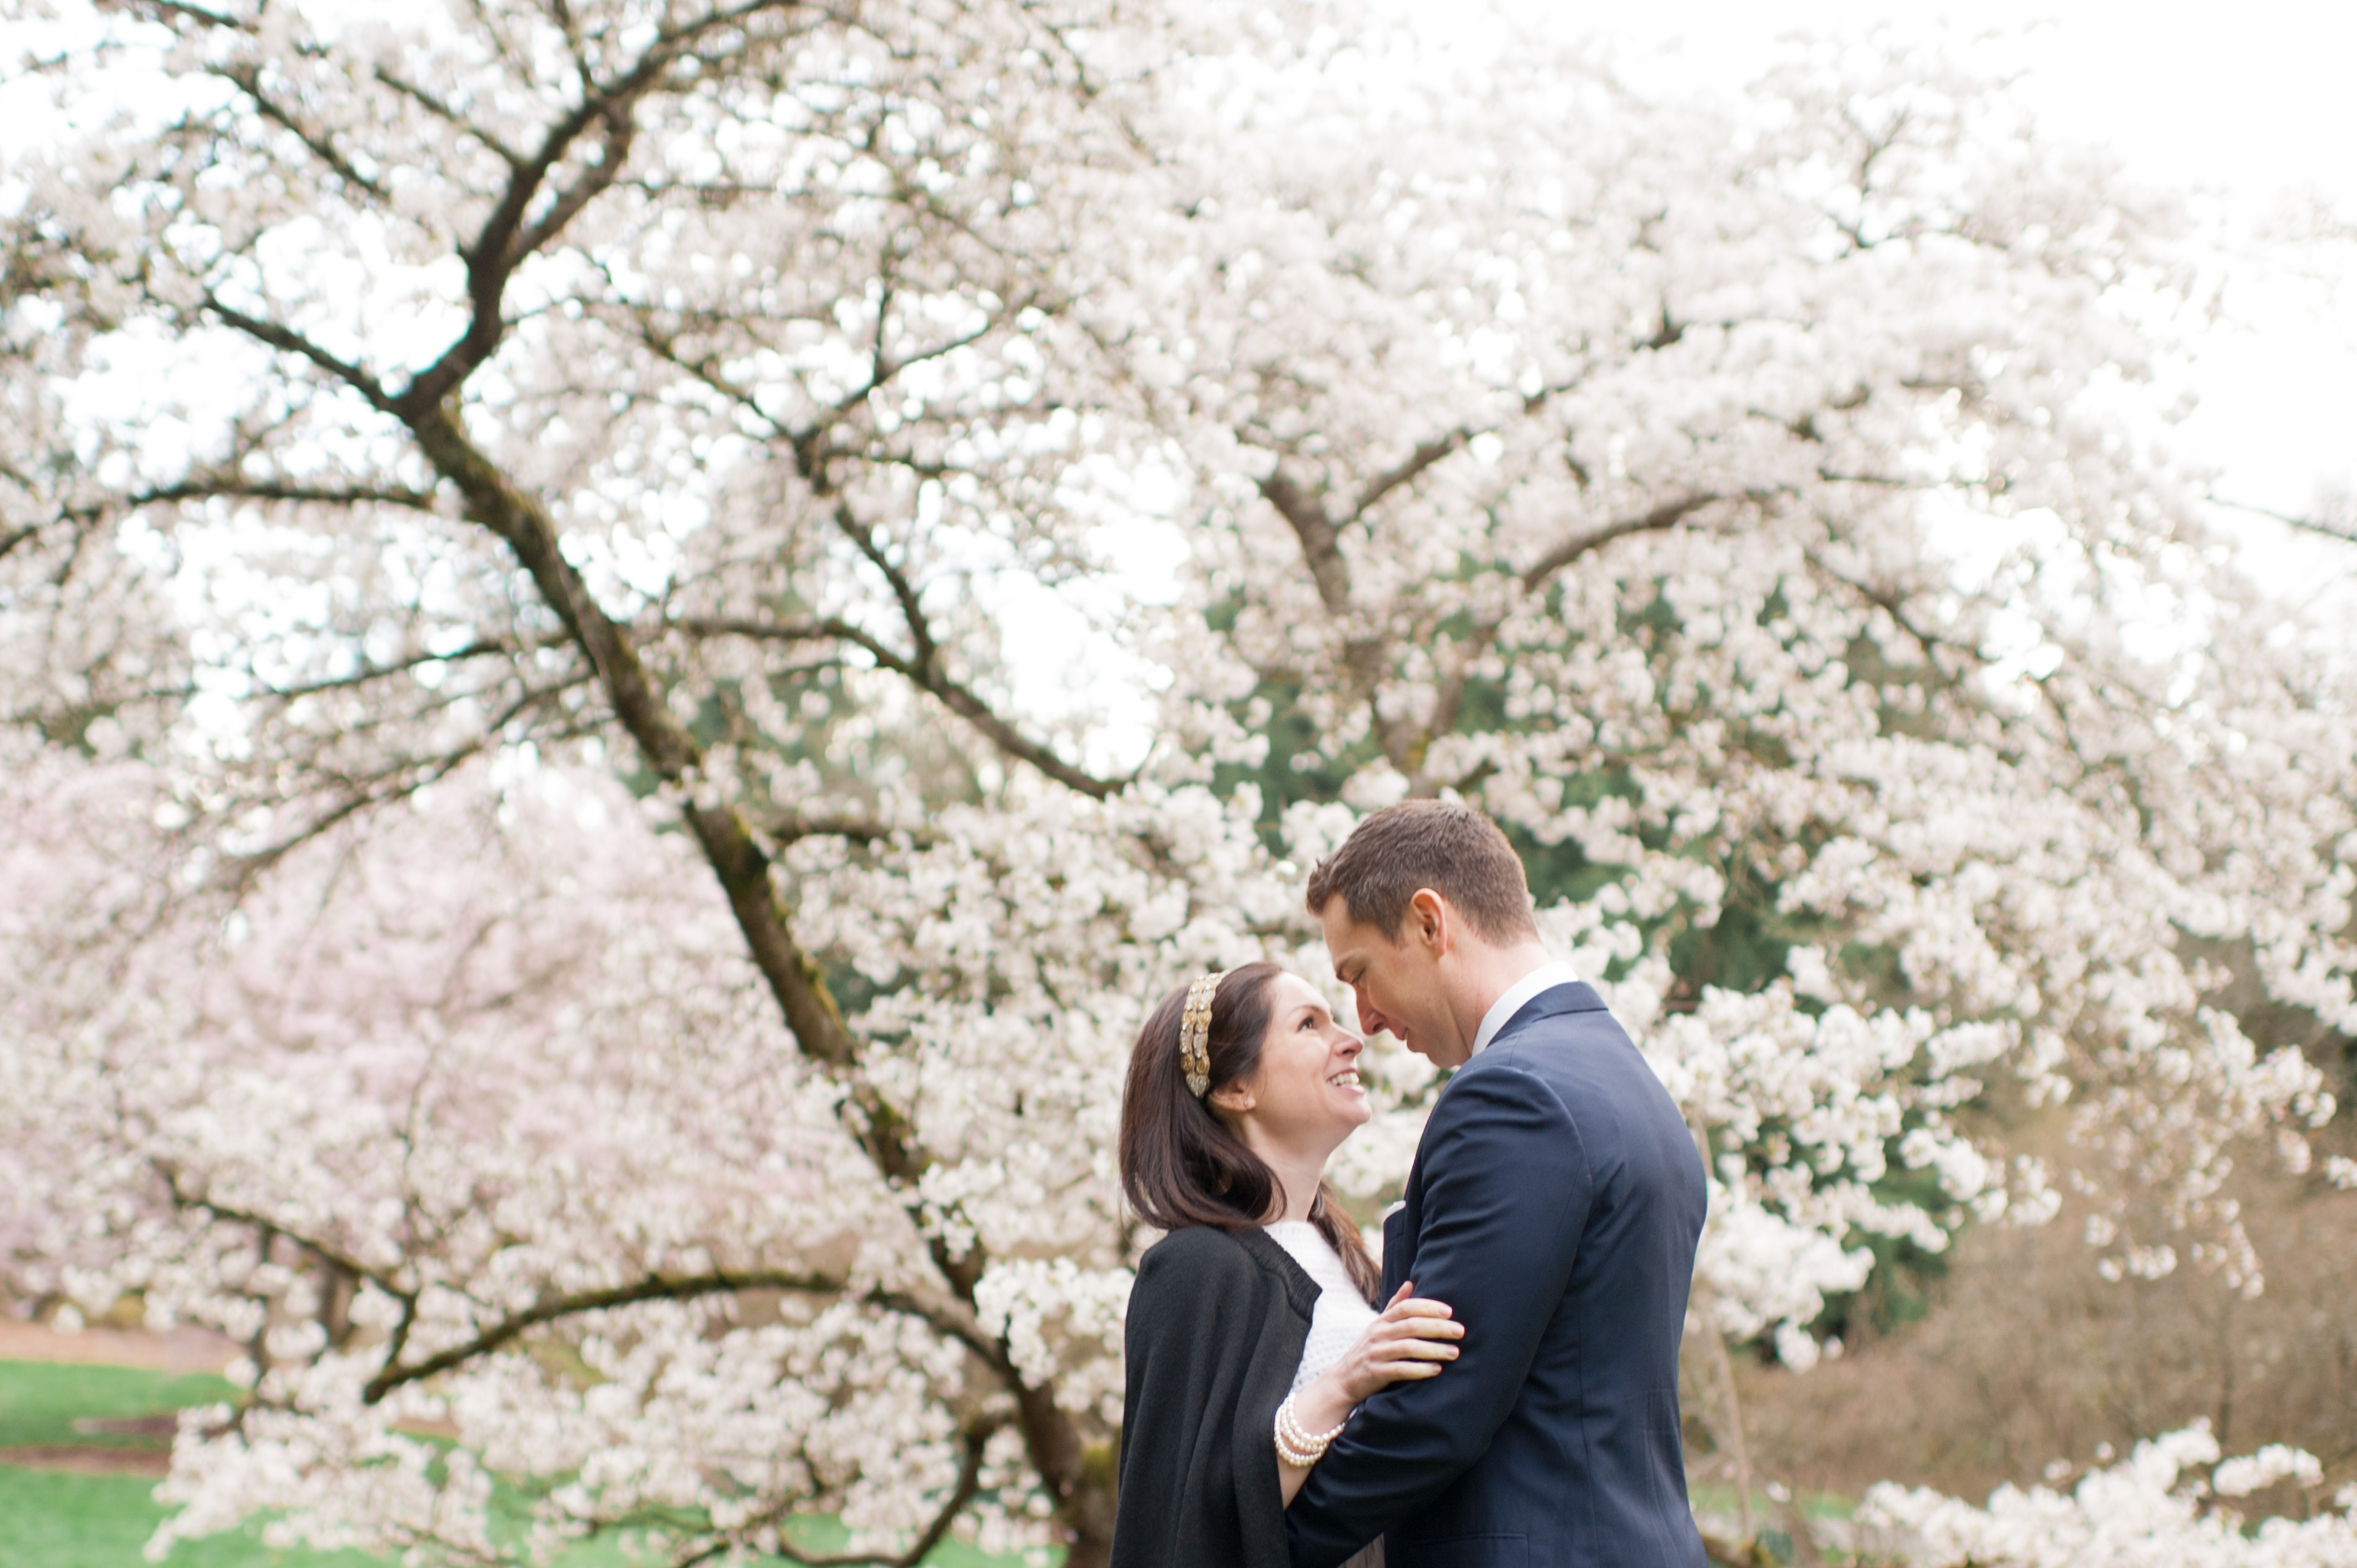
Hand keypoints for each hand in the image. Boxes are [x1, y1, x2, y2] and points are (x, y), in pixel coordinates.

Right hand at [1329, 1281, 1461, 1399]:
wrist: (1344, 1379)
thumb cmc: (1369, 1349)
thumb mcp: (1378, 1325)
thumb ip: (1395, 1305)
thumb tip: (1410, 1283)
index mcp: (1382, 1320)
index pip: (1407, 1307)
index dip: (1428, 1307)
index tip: (1450, 1312)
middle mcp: (1379, 1333)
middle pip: (1411, 1325)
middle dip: (1438, 1327)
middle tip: (1460, 1331)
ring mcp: (1377, 1352)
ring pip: (1409, 1347)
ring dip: (1434, 1349)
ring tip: (1454, 1353)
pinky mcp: (1376, 1372)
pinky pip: (1401, 1369)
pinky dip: (1420, 1369)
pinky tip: (1436, 1370)